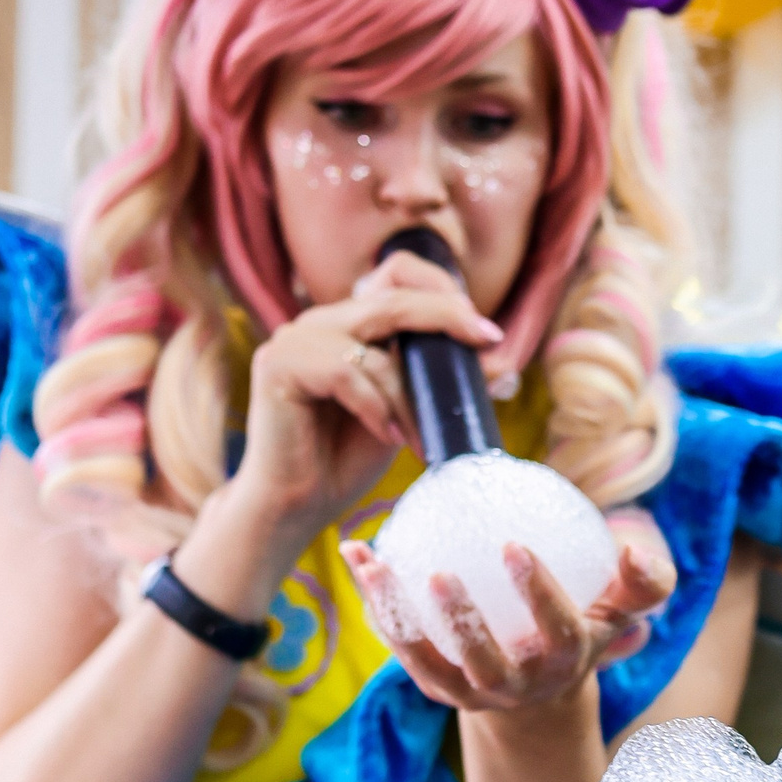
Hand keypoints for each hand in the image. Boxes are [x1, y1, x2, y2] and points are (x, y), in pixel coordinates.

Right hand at [229, 249, 502, 549]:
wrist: (295, 506)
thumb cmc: (346, 462)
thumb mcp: (407, 416)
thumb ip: (439, 385)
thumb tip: (503, 365)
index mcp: (349, 324)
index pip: (396, 274)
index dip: (442, 291)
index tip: (488, 334)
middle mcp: (322, 322)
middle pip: (392, 297)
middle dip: (446, 317)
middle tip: (486, 343)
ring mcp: (295, 338)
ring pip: (374, 348)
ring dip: (407, 398)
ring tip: (418, 441)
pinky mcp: (278, 364)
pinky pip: (345, 373)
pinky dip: (375, 407)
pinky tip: (386, 436)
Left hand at [342, 508, 674, 716]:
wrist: (542, 684)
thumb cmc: (586, 623)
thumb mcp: (621, 606)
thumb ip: (646, 581)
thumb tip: (633, 550)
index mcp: (566, 662)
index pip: (559, 632)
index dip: (539, 594)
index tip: (514, 545)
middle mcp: (519, 687)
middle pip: (489, 664)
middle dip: (465, 625)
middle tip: (439, 574)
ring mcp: (474, 693)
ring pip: (432, 664)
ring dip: (400, 619)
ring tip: (374, 564)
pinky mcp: (439, 689)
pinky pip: (404, 649)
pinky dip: (378, 607)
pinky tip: (358, 555)